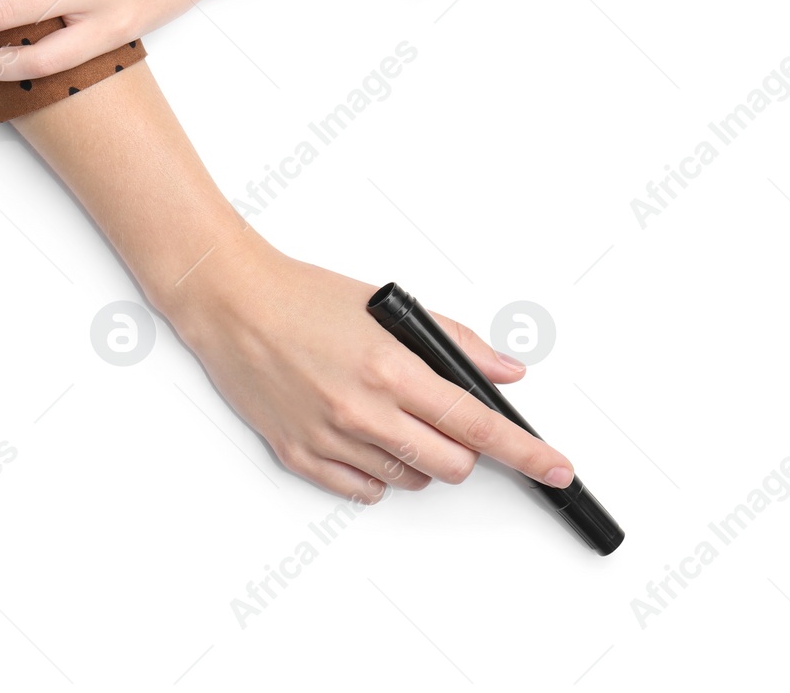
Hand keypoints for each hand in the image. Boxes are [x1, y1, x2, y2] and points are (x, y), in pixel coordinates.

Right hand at [165, 235, 577, 501]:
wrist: (232, 303)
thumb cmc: (305, 297)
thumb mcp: (390, 309)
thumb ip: (456, 342)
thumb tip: (504, 372)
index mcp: (391, 369)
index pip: (478, 425)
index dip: (526, 452)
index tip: (557, 468)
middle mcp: (363, 411)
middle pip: (452, 467)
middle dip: (465, 450)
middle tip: (450, 422)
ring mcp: (330, 439)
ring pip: (410, 480)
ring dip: (419, 458)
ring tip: (393, 415)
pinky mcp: (299, 456)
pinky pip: (363, 491)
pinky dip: (378, 472)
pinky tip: (366, 438)